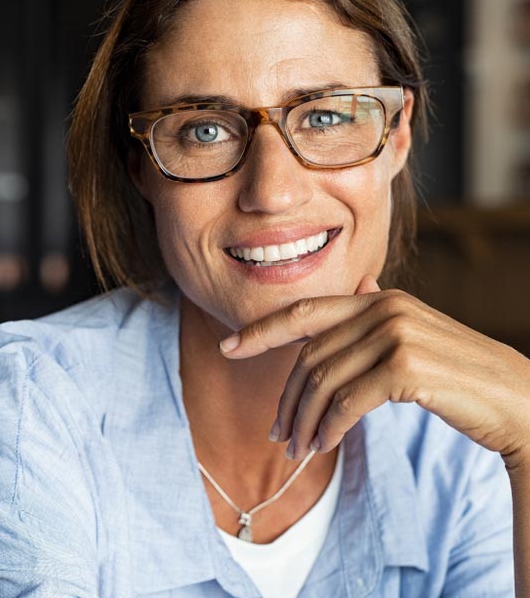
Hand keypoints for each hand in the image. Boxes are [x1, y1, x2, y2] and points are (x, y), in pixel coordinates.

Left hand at [219, 276, 529, 468]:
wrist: (514, 396)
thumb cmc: (460, 371)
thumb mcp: (417, 331)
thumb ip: (382, 308)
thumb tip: (363, 280)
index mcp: (379, 298)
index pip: (306, 312)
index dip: (262, 329)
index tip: (229, 347)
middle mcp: (384, 307)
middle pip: (310, 356)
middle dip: (287, 399)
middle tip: (278, 435)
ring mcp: (395, 333)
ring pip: (324, 381)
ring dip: (304, 422)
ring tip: (299, 449)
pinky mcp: (405, 366)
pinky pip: (347, 402)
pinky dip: (329, 428)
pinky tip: (324, 445)